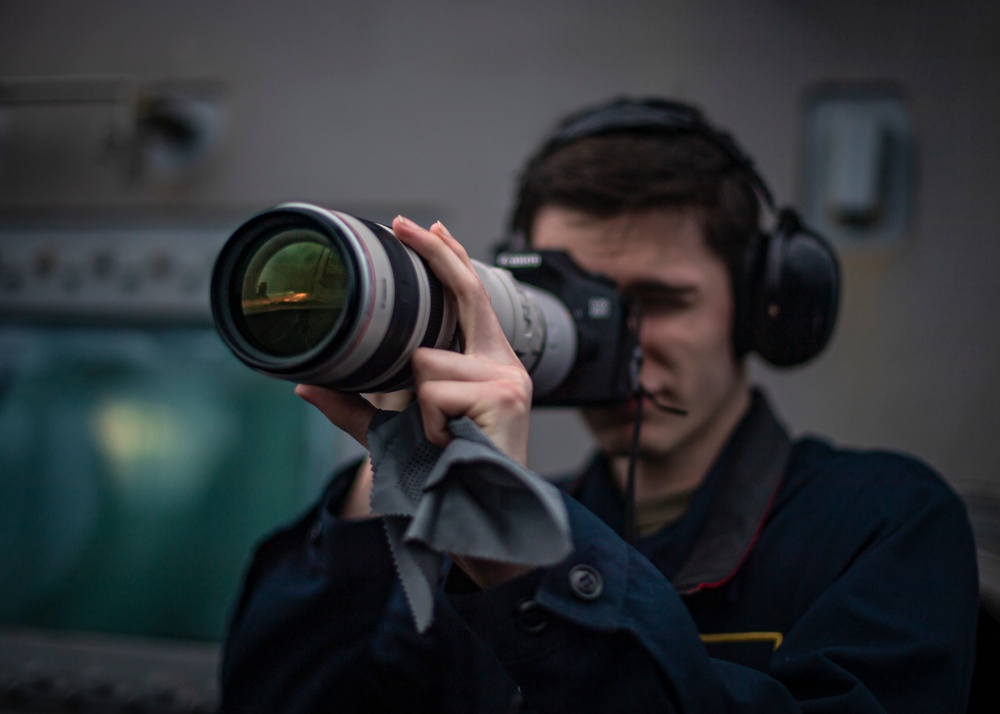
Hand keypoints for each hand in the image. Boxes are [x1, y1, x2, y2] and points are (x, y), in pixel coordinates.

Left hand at [295, 218, 531, 462]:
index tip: (430, 226)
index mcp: (487, 366)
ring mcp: (507, 379)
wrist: (480, 520)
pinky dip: (427, 424)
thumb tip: (301, 385)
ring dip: (418, 408)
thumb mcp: (392, 433)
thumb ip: (352, 406)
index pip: (471, 300)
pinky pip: (431, 393)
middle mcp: (504, 366)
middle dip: (434, 259)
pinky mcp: (502, 396)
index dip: (451, 259)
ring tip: (441, 439)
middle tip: (404, 222)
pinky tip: (450, 444)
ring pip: (425, 362)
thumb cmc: (446, 473)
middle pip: (462, 298)